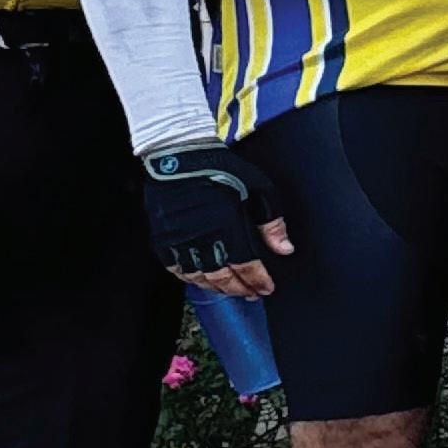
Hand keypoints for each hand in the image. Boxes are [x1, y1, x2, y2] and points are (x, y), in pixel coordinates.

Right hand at [140, 141, 291, 297]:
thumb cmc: (219, 167)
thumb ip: (272, 223)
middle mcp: (201, 237)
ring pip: (198, 277)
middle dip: (239, 289)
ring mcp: (179, 239)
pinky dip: (189, 278)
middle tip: (251, 294)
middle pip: (222, 278)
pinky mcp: (163, 237)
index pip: (246, 266)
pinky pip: (175, 268)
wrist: (179, 153)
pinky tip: (200, 278)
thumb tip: (285, 249)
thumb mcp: (258, 189)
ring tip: (229, 289)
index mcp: (226, 225)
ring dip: (216, 287)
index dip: (258, 281)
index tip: (267, 288)